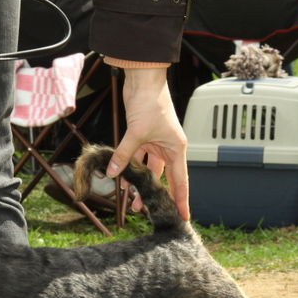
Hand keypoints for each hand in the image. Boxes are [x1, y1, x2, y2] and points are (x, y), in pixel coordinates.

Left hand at [105, 67, 189, 219]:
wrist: (143, 80)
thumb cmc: (149, 103)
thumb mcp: (136, 133)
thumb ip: (124, 155)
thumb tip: (113, 174)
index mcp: (176, 148)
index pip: (180, 181)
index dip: (181, 200)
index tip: (183, 217)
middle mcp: (169, 148)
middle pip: (165, 178)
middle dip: (156, 196)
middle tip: (149, 212)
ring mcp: (156, 143)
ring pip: (149, 170)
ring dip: (141, 184)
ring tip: (132, 202)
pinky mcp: (144, 137)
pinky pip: (138, 158)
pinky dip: (131, 168)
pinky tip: (123, 180)